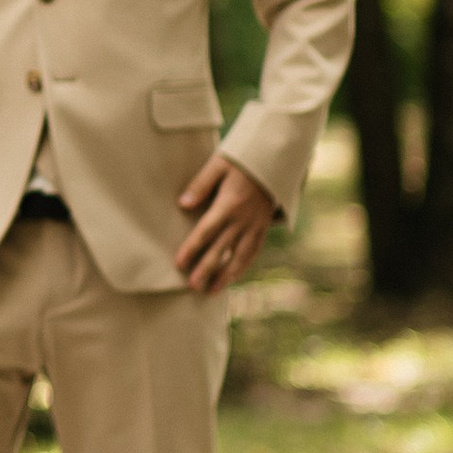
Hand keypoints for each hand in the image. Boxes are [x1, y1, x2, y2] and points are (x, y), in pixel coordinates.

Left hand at [173, 150, 274, 293]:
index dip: (192, 248)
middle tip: (193, 286)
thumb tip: (183, 204)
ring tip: (211, 291)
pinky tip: (232, 278)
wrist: (274, 162)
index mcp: (229, 204)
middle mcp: (243, 220)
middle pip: (221, 249)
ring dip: (226, 275)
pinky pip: (253, 252)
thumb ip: (201, 185)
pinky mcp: (263, 228)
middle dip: (207, 269)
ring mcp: (255, 226)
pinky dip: (242, 267)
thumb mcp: (219, 165)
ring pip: (240, 256)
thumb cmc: (241, 162)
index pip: (206, 231)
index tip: (179, 263)